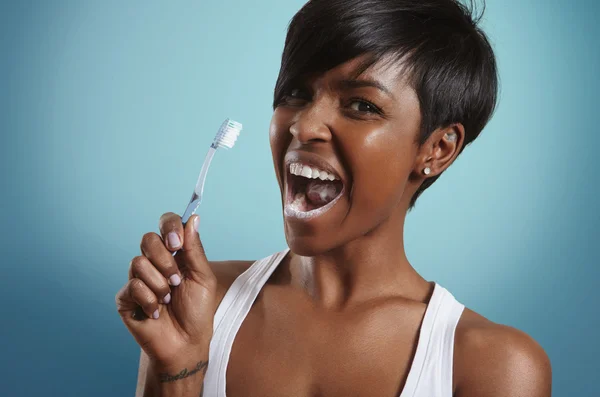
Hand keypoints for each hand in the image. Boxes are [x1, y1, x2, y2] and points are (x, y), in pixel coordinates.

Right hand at [115, 213, 216, 369]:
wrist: (186, 343)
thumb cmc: (197, 311)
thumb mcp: (203, 277)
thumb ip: (194, 248)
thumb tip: (192, 217)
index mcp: (175, 254)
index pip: (166, 225)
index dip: (169, 227)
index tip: (177, 244)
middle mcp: (154, 262)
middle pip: (148, 239)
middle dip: (164, 261)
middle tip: (176, 281)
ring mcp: (138, 278)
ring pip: (138, 263)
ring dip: (159, 285)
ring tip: (168, 299)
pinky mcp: (126, 297)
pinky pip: (132, 286)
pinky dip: (149, 300)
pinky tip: (157, 312)